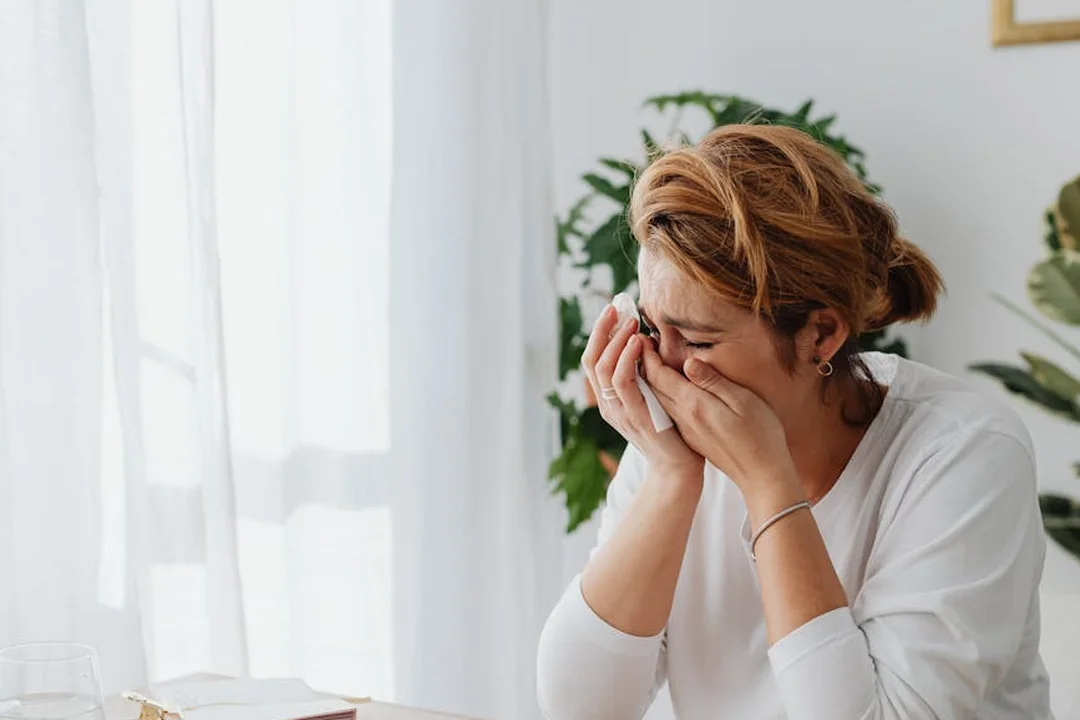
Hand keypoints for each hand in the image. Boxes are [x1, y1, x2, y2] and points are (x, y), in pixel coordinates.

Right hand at [581, 305, 704, 480]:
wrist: (678, 469)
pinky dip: (628, 359)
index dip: (599, 333)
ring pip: (604, 369)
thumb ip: (646, 376)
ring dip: (616, 340)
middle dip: (602, 330)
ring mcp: (619, 412)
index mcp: (610, 399)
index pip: (593, 359)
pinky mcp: (635, 417)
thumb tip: (648, 343)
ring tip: (631, 321)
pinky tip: (638, 343)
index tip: (613, 308)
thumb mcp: (655, 398)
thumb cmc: (672, 432)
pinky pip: (624, 383)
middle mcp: (608, 405)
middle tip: (617, 306)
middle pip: (592, 360)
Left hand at [641, 350, 798, 499]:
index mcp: (694, 405)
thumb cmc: (761, 435)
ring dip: (650, 380)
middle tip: (639, 343)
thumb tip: (689, 362)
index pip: (660, 376)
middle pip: (653, 388)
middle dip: (643, 365)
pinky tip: (667, 387)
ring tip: (649, 360)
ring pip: (658, 401)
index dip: (649, 355)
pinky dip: (661, 395)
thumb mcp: (743, 401)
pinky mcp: (693, 438)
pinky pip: (668, 411)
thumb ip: (714, 381)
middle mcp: (684, 418)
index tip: (642, 337)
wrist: (762, 477)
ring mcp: (687, 430)